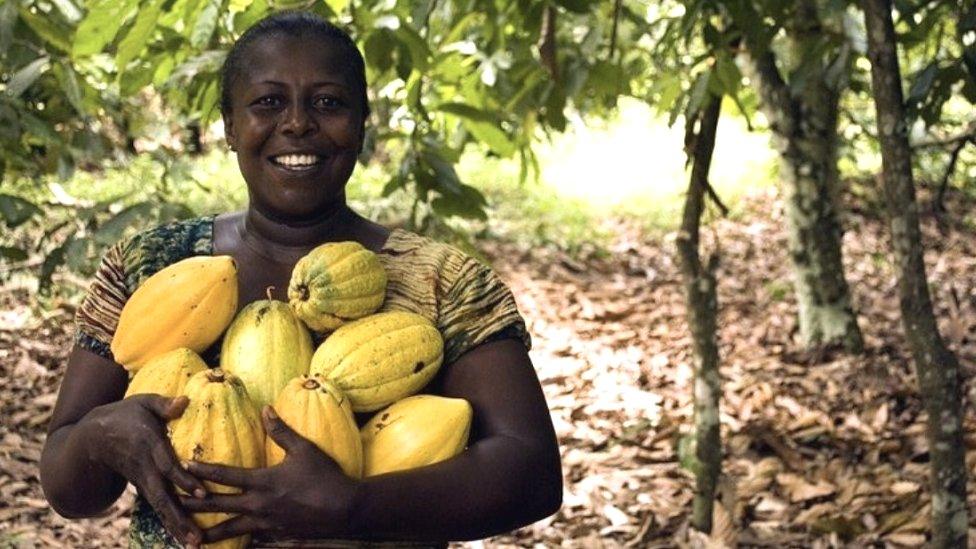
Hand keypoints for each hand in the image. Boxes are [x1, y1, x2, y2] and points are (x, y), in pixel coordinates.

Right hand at [80, 394, 205, 546]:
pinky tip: (185, 537)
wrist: (91, 438)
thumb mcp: (142, 402)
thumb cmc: (125, 414)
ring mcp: (142, 480)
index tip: (201, 493)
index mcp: (148, 445)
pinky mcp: (143, 487)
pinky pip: (158, 507)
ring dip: (177, 526)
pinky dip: (170, 522)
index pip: (167, 466)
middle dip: (180, 517)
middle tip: (197, 537)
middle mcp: (145, 468)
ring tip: (195, 545)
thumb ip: (164, 404)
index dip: (183, 480)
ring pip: (160, 507)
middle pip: (163, 496)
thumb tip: (185, 401)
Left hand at [179, 406, 358, 543]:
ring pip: (230, 529)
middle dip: (194, 503)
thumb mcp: (304, 449)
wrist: (345, 509)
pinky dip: (236, 542)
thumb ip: (282, 431)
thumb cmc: (325, 476)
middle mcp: (259, 504)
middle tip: (172, 503)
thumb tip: (265, 409)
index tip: (183, 466)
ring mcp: (266, 523)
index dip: (203, 470)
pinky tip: (229, 545)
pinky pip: (251, 539)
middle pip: (219, 505)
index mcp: (263, 481)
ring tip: (191, 538)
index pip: (226, 475)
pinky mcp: (276, 534)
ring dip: (209, 533)